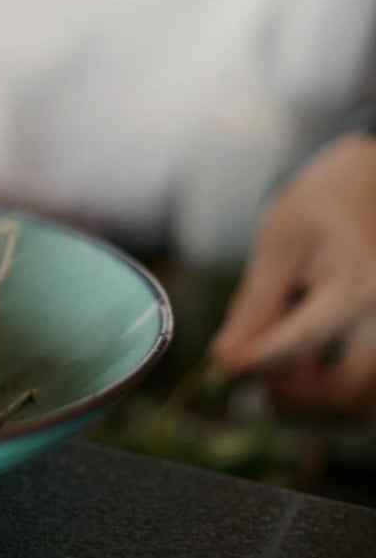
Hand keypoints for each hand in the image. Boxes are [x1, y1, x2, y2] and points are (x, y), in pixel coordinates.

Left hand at [211, 132, 375, 420]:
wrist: (367, 187)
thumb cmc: (320, 208)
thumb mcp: (277, 245)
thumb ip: (254, 305)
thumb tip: (224, 357)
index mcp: (356, 285)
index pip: (304, 340)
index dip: (258, 363)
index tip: (221, 369)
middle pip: (347, 385)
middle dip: (292, 393)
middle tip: (245, 376)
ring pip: (358, 393)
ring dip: (310, 395)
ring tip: (269, 365)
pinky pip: (363, 383)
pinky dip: (328, 386)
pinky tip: (298, 364)